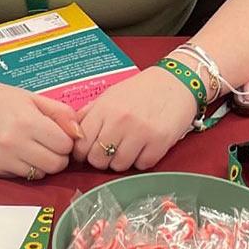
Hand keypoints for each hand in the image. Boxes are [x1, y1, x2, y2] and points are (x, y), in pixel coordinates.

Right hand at [0, 68, 81, 178]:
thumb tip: (79, 134)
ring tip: (31, 148)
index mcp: (28, 122)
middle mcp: (14, 142)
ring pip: (39, 174)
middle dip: (57, 156)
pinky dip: (24, 168)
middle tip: (48, 144)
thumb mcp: (33, 98)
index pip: (65, 146)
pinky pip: (20, 177)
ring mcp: (2, 158)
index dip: (65, 141)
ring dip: (41, 164)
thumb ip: (61, 113)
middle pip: (55, 165)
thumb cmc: (0, 99)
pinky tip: (16, 153)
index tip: (58, 135)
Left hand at [73, 67, 198, 172]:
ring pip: (118, 166)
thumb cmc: (141, 90)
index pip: (81, 144)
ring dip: (121, 161)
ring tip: (128, 147)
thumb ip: (90, 114)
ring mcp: (141, 133)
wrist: (177, 82)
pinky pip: (141, 166)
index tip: (89, 150)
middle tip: (109, 151)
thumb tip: (72, 133)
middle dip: (101, 159)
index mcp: (105, 108)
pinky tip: (144, 147)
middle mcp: (120, 121)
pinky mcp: (160, 143)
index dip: (82, 151)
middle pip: (97, 159)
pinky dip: (141, 161)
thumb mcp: (110, 95)